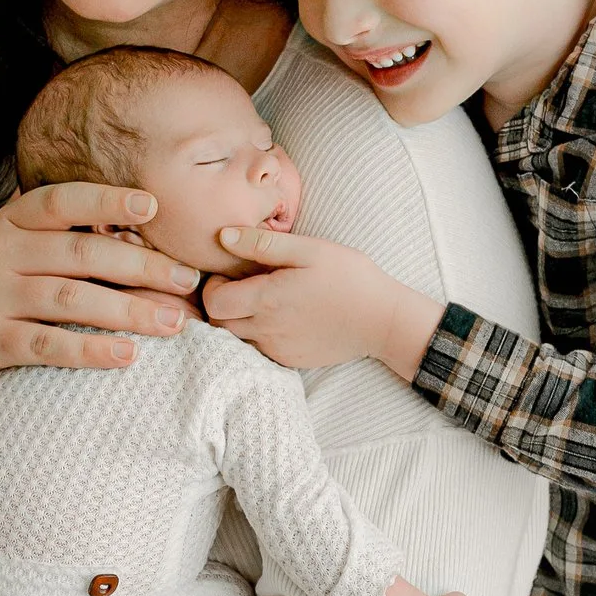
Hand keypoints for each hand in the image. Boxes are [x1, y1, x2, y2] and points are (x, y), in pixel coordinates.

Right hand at [0, 180, 201, 540]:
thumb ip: (45, 226)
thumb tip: (117, 207)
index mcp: (7, 222)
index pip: (62, 201)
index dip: (107, 201)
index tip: (152, 208)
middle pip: (82, 254)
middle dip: (142, 266)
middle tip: (187, 280)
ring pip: (72, 300)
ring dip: (130, 312)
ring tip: (174, 323)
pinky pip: (47, 345)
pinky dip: (90, 350)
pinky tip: (127, 357)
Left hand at [202, 226, 441, 376]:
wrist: (383, 320)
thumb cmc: (349, 278)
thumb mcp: (309, 249)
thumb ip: (263, 243)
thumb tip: (223, 235)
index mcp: (267, 300)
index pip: (213, 302)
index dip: (213, 286)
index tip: (233, 274)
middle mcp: (267, 330)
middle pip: (219, 323)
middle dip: (222, 304)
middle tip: (244, 286)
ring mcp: (278, 349)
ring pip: (237, 339)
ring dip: (239, 320)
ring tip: (263, 300)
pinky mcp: (290, 360)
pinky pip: (260, 350)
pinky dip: (260, 334)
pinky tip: (282, 317)